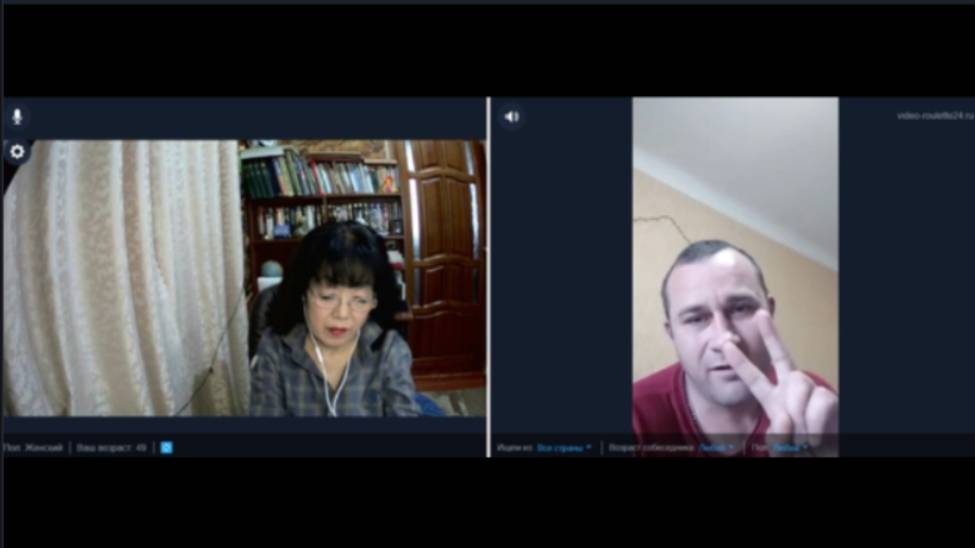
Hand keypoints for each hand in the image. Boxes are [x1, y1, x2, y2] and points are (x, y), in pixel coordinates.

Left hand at [721, 310, 838, 456]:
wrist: (825, 458)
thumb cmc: (801, 452)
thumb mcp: (780, 447)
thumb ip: (777, 435)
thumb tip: (786, 416)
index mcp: (773, 401)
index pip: (754, 379)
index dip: (740, 362)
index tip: (726, 344)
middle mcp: (793, 392)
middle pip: (782, 358)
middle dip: (771, 334)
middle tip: (760, 315)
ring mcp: (813, 394)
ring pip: (799, 384)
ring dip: (799, 413)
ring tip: (803, 436)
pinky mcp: (830, 401)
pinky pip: (820, 401)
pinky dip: (815, 422)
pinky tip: (816, 437)